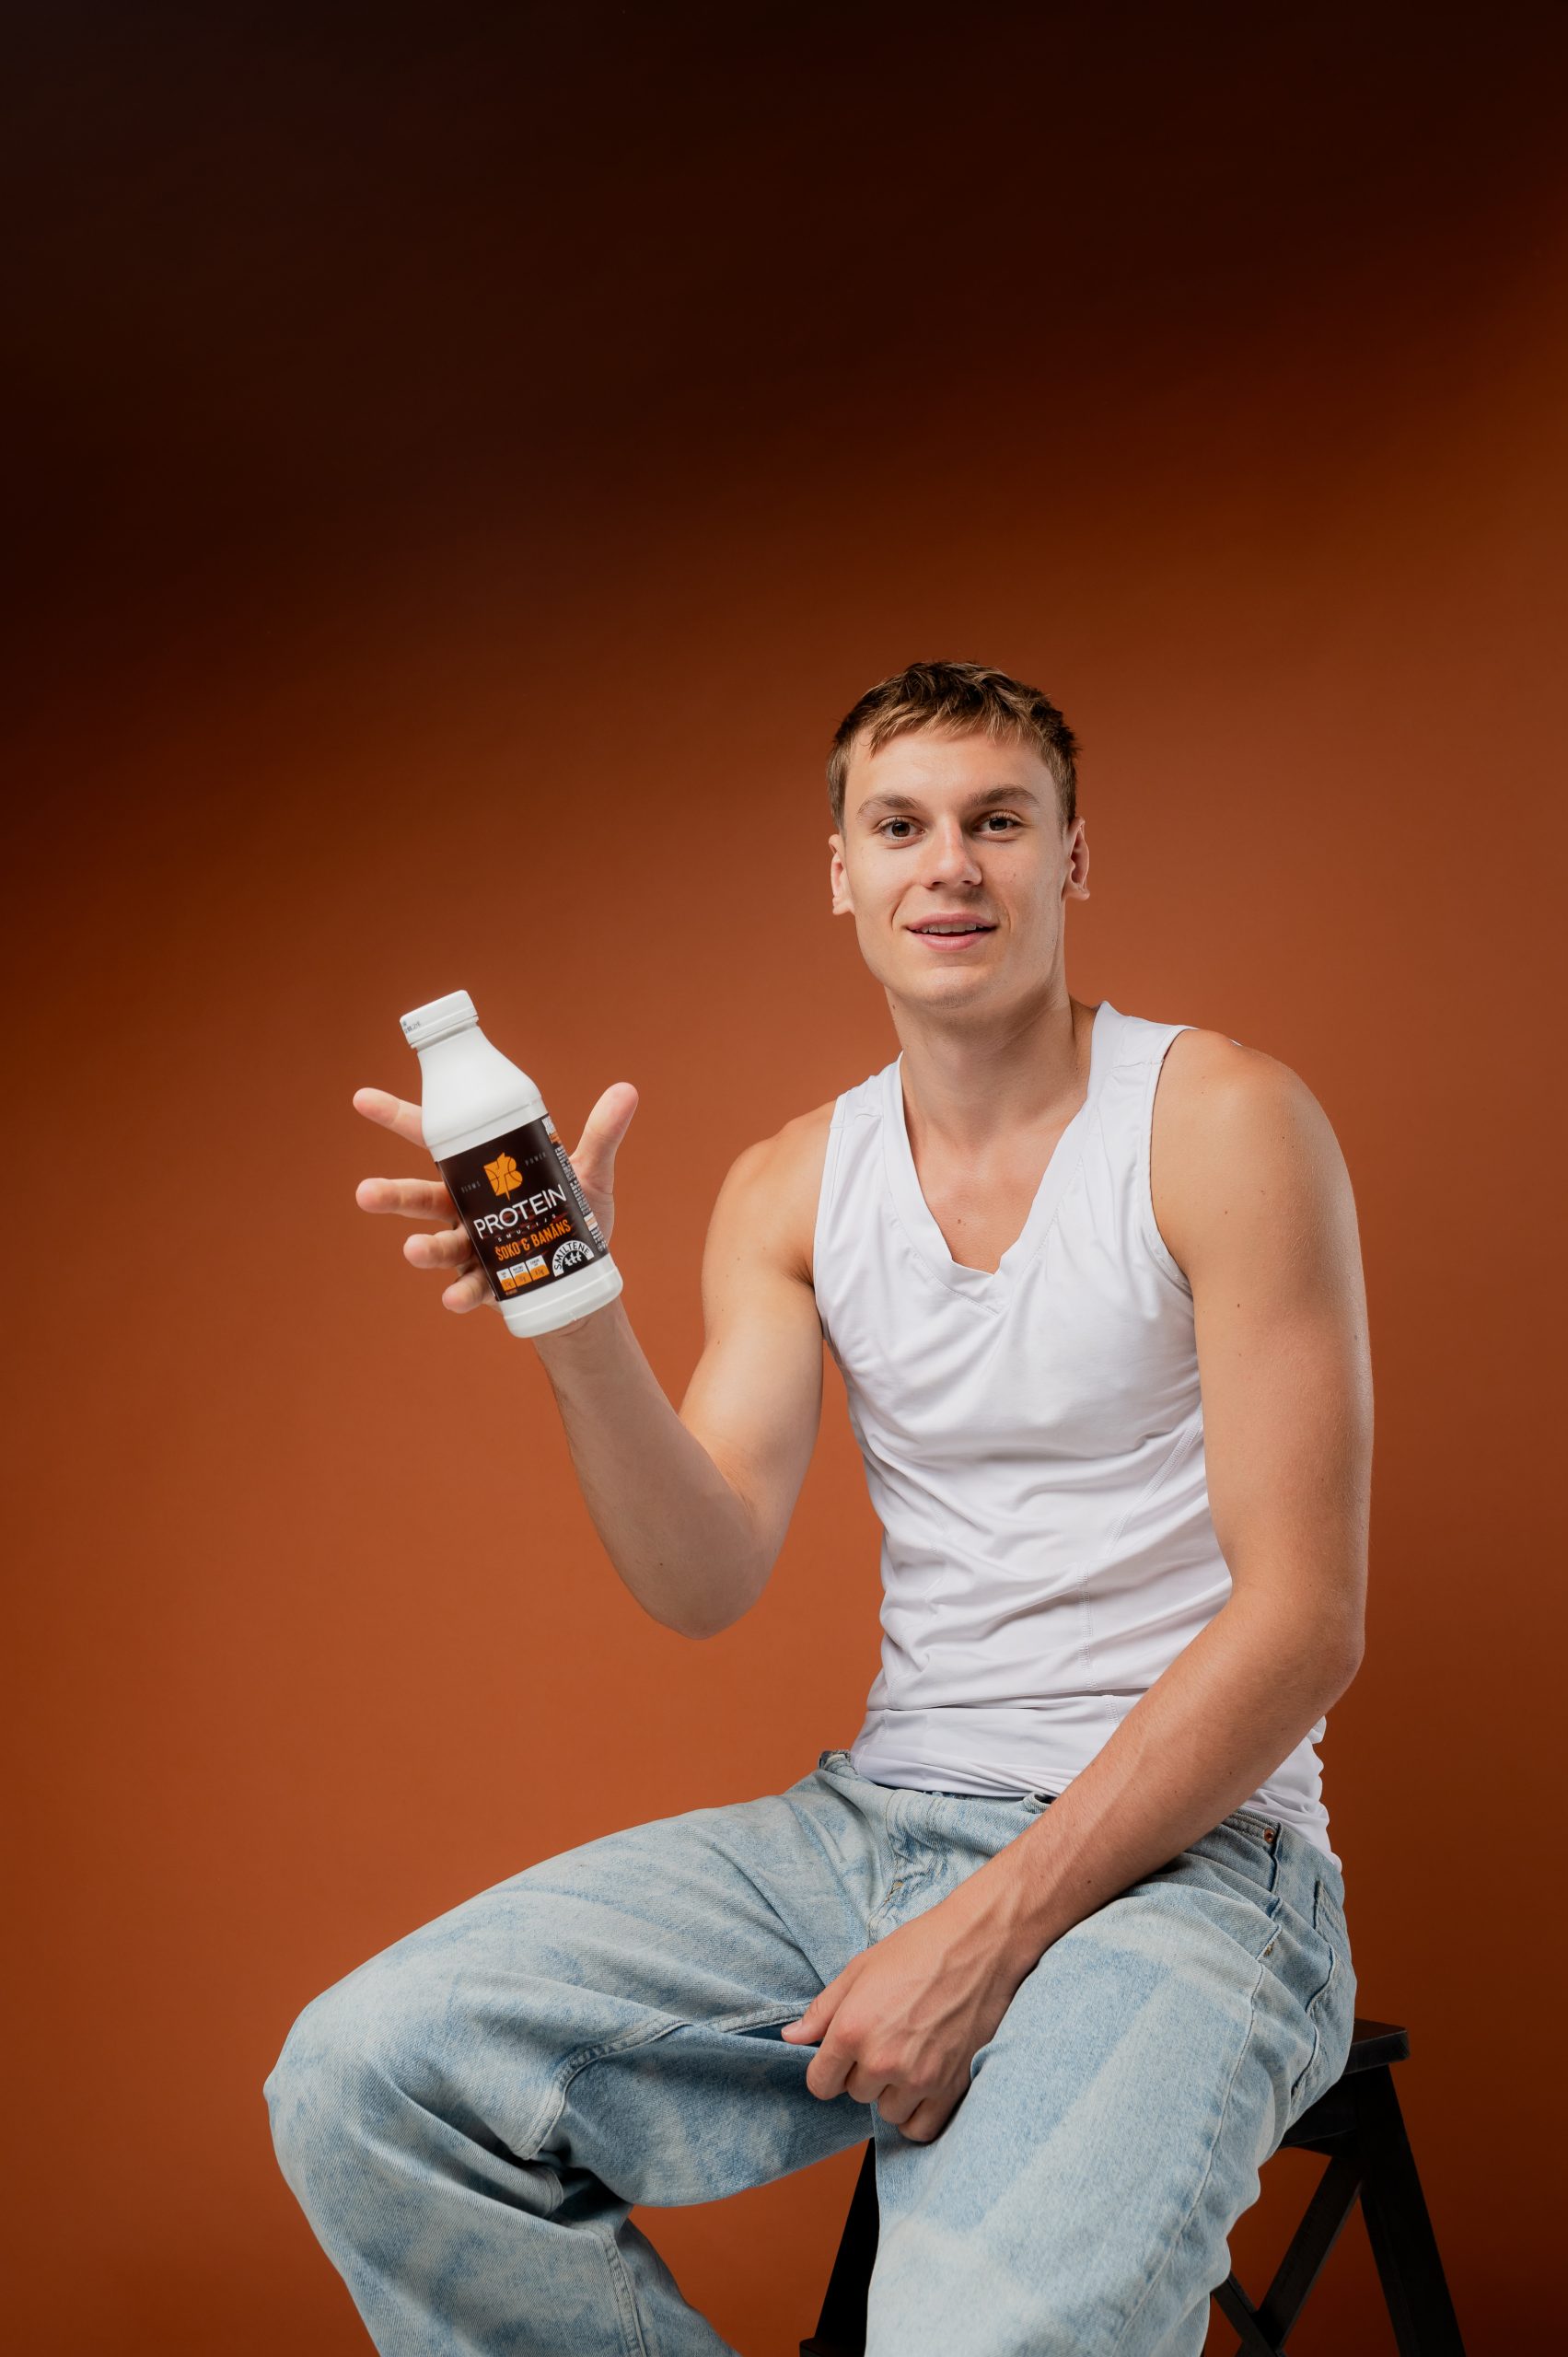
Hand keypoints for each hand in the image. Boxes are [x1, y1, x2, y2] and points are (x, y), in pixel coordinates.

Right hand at [351, 1081, 639, 1320]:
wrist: (584, 1280)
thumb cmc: (575, 1219)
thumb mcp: (589, 1174)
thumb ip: (601, 1135)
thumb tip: (627, 1090)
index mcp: (482, 1171)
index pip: (435, 1138)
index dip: (397, 1116)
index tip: (362, 1098)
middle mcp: (467, 1207)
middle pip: (422, 1195)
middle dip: (392, 1194)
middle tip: (365, 1193)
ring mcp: (472, 1246)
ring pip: (437, 1243)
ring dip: (422, 1248)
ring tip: (411, 1250)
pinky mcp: (487, 1282)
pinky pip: (469, 1287)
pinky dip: (461, 1293)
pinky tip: (454, 1299)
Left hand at [778, 1875, 1032, 2141]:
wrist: (979, 1944)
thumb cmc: (918, 1948)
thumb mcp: (860, 1968)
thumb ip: (822, 2010)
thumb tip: (791, 2038)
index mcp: (851, 2029)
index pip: (820, 2084)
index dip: (827, 2070)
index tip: (841, 2057)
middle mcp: (881, 2060)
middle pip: (855, 2094)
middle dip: (864, 2072)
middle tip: (887, 2039)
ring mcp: (918, 2077)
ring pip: (887, 2112)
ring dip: (892, 2092)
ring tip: (908, 2057)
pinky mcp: (951, 2087)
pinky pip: (921, 2129)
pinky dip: (917, 2114)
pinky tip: (922, 2087)